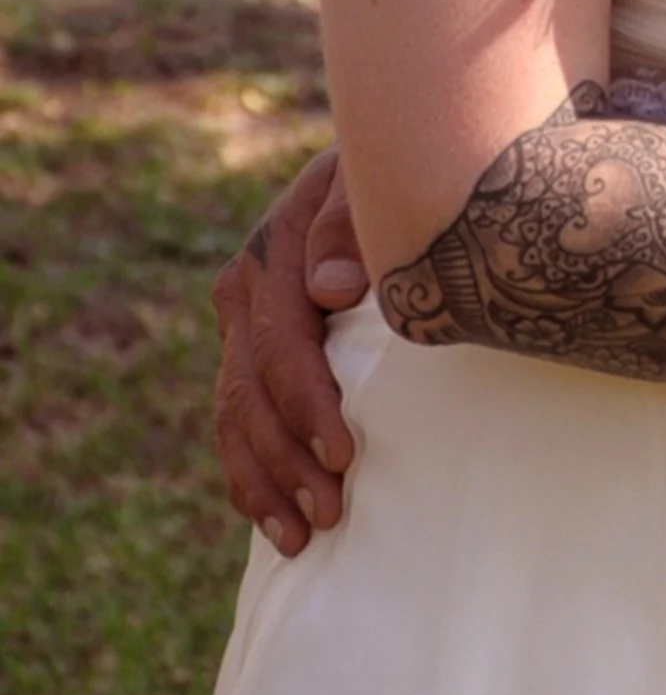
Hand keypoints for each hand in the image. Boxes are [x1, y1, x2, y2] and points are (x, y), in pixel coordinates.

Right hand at [210, 147, 367, 553]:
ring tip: (303, 538)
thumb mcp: (380, 178)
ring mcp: (245, 325)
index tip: (343, 456)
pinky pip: (240, 421)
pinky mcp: (256, 349)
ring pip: (236, 419)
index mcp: (273, 256)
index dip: (308, 407)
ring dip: (265, 483)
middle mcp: (246, 293)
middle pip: (251, 395)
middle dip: (287, 462)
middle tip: (330, 514)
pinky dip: (253, 474)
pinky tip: (274, 522)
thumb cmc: (401, 169)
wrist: (393, 157)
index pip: (280, 348)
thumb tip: (330, 289)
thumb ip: (353, 223)